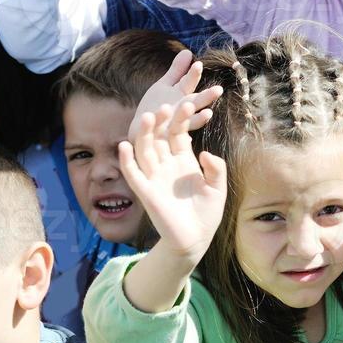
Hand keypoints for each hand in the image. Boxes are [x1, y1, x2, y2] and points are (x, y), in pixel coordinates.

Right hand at [118, 89, 225, 261]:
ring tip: (148, 117)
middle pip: (160, 138)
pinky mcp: (146, 193)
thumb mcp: (218, 188)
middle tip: (166, 104)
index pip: (179, 135)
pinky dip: (127, 160)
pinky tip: (125, 145)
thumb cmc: (207, 213)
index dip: (182, 120)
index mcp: (184, 161)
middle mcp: (167, 166)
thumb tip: (204, 153)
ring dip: (145, 134)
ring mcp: (155, 178)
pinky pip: (133, 174)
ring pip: (145, 151)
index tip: (188, 104)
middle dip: (163, 122)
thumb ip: (215, 169)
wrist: (196, 239)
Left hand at [128, 50, 219, 137]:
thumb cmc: (156, 107)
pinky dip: (176, 135)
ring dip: (193, 116)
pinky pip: (168, 135)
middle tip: (218, 90)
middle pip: (193, 103)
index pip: (188, 84)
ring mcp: (174, 125)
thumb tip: (188, 51)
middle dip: (205, 97)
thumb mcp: (165, 86)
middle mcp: (181, 111)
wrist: (145, 131)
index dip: (192, 76)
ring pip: (185, 121)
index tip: (198, 64)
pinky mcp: (165, 138)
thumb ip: (177, 71)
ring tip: (207, 113)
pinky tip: (185, 136)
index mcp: (181, 97)